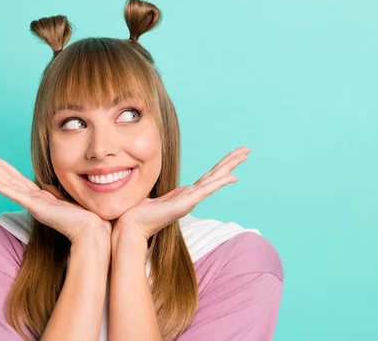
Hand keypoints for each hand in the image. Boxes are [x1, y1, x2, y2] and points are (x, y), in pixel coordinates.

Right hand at [0, 156, 111, 243]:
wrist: (89, 230)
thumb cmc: (81, 217)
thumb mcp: (66, 200)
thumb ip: (54, 193)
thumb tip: (48, 186)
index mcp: (40, 197)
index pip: (18, 180)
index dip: (5, 169)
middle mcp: (33, 200)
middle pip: (8, 180)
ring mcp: (33, 203)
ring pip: (8, 184)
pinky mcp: (36, 207)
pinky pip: (15, 195)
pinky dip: (2, 188)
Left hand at [112, 146, 249, 240]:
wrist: (131, 226)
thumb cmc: (138, 212)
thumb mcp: (151, 195)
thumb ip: (157, 192)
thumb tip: (151, 185)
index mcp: (184, 194)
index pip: (207, 177)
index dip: (221, 166)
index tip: (234, 156)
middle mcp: (190, 196)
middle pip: (215, 175)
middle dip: (231, 162)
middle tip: (246, 150)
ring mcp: (189, 201)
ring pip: (214, 180)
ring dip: (229, 166)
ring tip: (243, 155)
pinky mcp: (185, 204)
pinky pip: (205, 190)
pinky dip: (219, 183)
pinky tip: (232, 176)